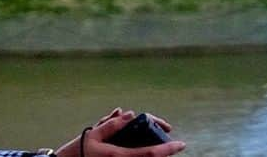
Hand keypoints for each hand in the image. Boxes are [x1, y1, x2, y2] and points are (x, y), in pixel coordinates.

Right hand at [54, 107, 185, 156]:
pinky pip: (137, 154)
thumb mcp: (95, 133)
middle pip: (151, 156)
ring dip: (153, 146)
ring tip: (155, 128)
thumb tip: (131, 114)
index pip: (150, 154)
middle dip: (163, 145)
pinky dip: (141, 146)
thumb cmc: (84, 148)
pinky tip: (139, 134)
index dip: (168, 149)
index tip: (182, 143)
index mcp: (121, 155)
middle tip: (166, 129)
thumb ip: (113, 124)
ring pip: (145, 155)